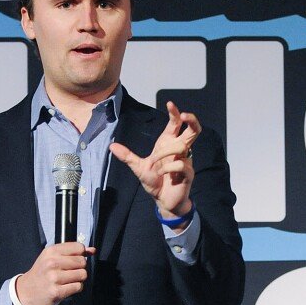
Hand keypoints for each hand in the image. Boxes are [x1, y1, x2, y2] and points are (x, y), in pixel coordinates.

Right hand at [15, 242, 94, 304]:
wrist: (26, 291)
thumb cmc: (42, 273)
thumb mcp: (52, 257)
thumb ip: (72, 252)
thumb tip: (92, 250)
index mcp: (51, 251)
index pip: (78, 247)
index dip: (81, 254)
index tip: (75, 259)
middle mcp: (52, 263)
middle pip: (82, 262)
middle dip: (80, 268)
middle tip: (70, 272)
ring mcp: (54, 278)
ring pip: (82, 275)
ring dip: (78, 279)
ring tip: (68, 280)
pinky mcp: (57, 291)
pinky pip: (78, 287)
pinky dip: (75, 288)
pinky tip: (66, 287)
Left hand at [110, 100, 198, 218]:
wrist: (162, 200)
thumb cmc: (154, 182)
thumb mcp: (138, 167)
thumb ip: (127, 156)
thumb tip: (111, 146)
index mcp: (168, 144)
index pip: (175, 124)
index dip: (175, 113)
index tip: (170, 104)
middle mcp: (179, 150)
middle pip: (193, 130)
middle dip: (192, 120)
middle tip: (184, 115)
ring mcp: (186, 160)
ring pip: (182, 146)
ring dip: (165, 154)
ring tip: (156, 165)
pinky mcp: (188, 173)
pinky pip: (181, 164)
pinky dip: (168, 168)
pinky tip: (161, 175)